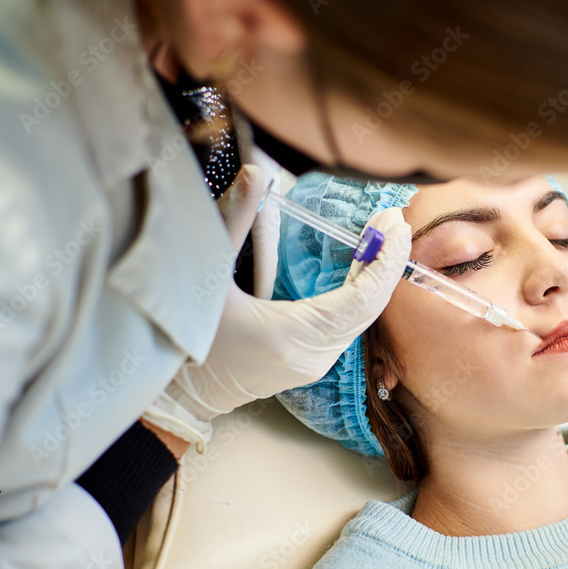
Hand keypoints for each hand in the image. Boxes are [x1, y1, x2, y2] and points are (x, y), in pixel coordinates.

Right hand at [143, 165, 411, 448]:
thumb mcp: (204, 274)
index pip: (359, 300)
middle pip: (367, 309)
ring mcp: (314, 364)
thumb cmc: (180, 338)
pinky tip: (365, 266)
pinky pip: (349, 325)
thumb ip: (232, 221)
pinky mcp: (310, 363)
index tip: (395, 226)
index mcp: (291, 337)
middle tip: (394, 221)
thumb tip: (255, 173)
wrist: (173, 395)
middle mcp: (312, 356)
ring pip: (361, 319)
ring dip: (376, 278)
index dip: (382, 262)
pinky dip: (361, 294)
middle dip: (386, 263)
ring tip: (385, 236)